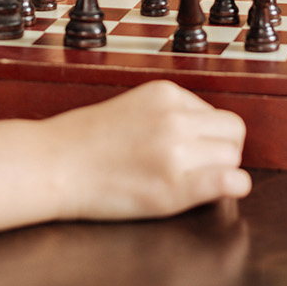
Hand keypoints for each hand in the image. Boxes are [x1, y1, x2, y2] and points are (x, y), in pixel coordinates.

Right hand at [41, 80, 250, 220]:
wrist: (53, 164)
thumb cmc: (85, 140)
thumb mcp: (134, 106)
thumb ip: (170, 113)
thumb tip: (204, 130)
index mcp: (166, 94)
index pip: (216, 114)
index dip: (209, 137)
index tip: (191, 151)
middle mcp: (175, 118)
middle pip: (232, 133)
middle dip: (223, 151)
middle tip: (200, 169)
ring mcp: (175, 151)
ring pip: (232, 157)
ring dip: (220, 171)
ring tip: (191, 182)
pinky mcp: (172, 186)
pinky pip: (228, 181)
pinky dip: (233, 186)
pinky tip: (225, 190)